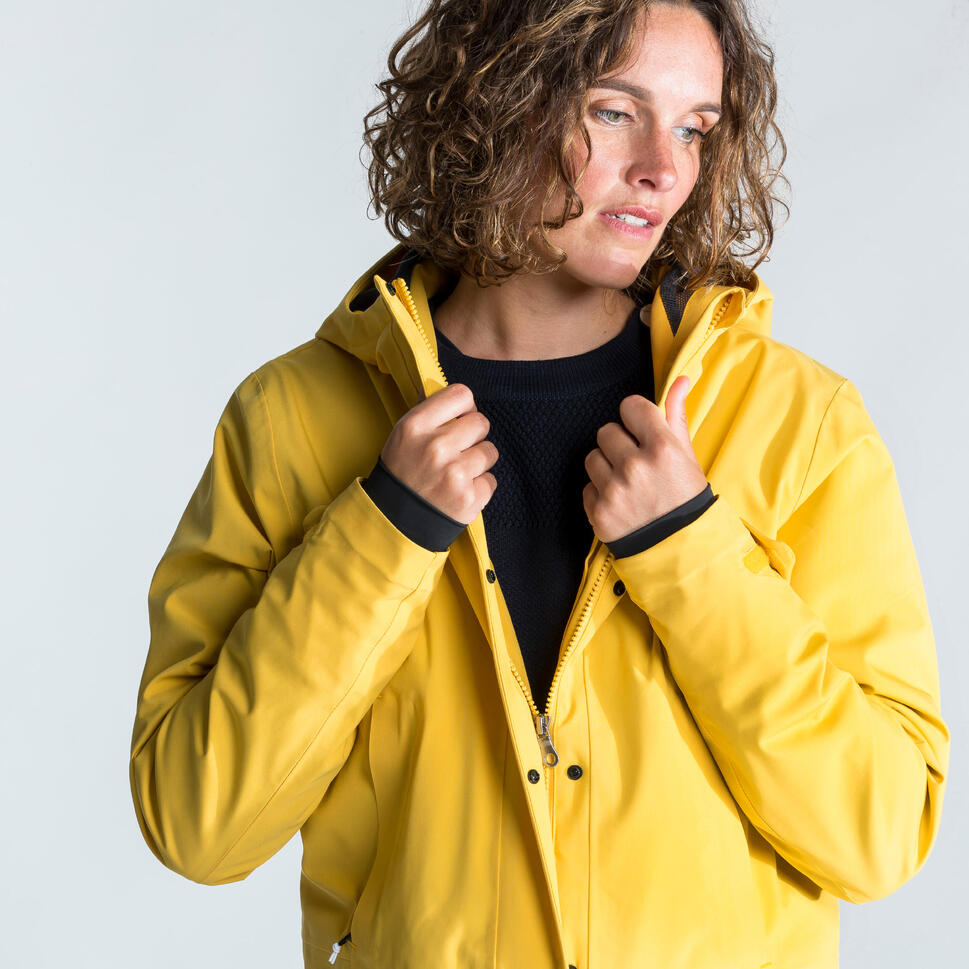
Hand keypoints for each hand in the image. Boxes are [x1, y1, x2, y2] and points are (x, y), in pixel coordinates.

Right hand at [381, 383, 497, 525]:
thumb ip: (429, 412)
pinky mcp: (468, 498)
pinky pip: (491, 481)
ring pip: (490, 452)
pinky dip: (479, 488)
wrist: (395, 520)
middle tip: (457, 451)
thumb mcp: (403, 435)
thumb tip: (453, 391)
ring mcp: (454, 474)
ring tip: (457, 474)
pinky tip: (459, 492)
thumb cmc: (402, 472)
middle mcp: (436, 447)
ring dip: (478, 463)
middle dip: (473, 436)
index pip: (461, 395)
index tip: (459, 420)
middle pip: (481, 423)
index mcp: (416, 426)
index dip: (465, 408)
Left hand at [582, 376, 708, 543]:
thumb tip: (680, 379)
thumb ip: (676, 416)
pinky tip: (620, 502)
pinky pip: (587, 486)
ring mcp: (614, 490)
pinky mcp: (599, 512)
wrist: (681, 549)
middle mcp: (635, 466)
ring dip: (606, 467)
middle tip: (636, 462)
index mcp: (661, 447)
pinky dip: (600, 493)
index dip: (635, 417)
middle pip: (607, 431)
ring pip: (592, 457)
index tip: (641, 429)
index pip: (630, 406)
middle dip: (619, 443)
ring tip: (627, 483)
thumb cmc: (686, 498)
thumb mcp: (688, 456)